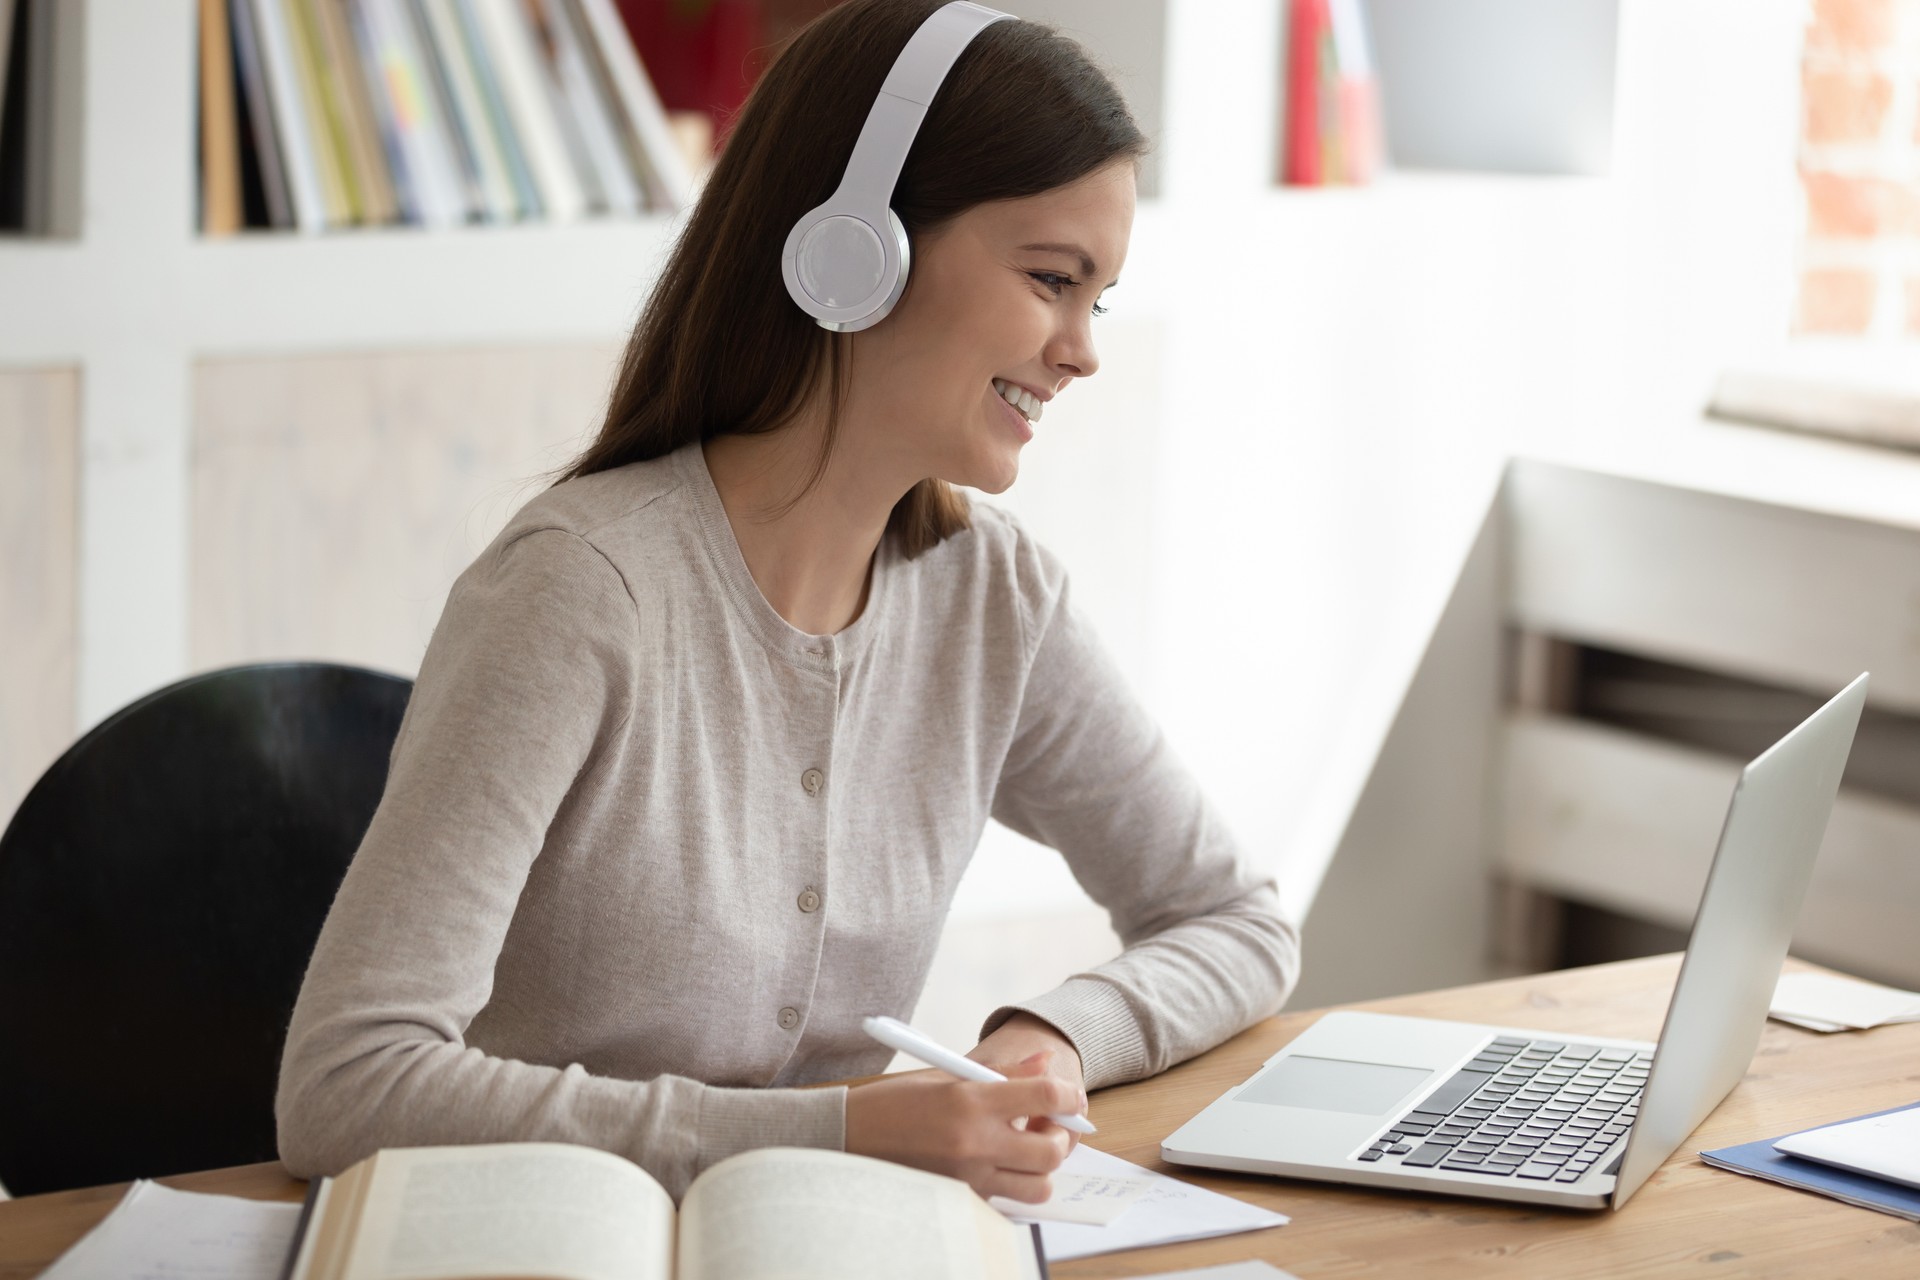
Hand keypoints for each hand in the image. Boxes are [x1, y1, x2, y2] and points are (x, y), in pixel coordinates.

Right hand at [844, 1050, 1078, 1202]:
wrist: (851, 1136)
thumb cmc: (898, 1100)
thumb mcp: (949, 1074)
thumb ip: (1003, 1072)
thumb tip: (1045, 1062)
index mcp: (972, 1099)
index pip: (1046, 1095)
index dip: (1069, 1095)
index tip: (1070, 1096)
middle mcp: (975, 1140)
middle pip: (1052, 1149)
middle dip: (1062, 1136)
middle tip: (1051, 1125)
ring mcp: (969, 1175)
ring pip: (1038, 1186)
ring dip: (1043, 1168)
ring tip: (1028, 1149)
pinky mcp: (961, 1196)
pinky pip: (1009, 1198)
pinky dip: (1016, 1184)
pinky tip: (1002, 1165)